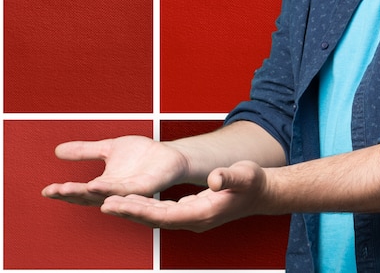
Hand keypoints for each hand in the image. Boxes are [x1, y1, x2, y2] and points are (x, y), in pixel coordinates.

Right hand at [42, 136, 188, 205]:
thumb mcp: (109, 148)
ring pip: (107, 195)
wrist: (168, 154)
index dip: (63, 192)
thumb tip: (57, 150)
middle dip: (72, 194)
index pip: (80, 191)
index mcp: (104, 184)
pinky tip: (101, 186)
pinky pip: (129, 191)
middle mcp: (114, 191)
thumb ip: (86, 151)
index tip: (46, 190)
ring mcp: (130, 192)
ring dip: (91, 193)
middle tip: (55, 190)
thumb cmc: (140, 154)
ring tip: (74, 188)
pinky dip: (114, 190)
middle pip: (89, 196)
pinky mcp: (146, 187)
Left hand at [100, 160, 267, 231]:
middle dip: (129, 211)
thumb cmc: (253, 182)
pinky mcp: (190, 211)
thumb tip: (214, 177)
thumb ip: (229, 176)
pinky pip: (162, 212)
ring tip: (108, 202)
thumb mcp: (245, 174)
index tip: (118, 204)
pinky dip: (145, 206)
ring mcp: (191, 217)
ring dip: (133, 210)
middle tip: (102, 204)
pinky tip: (131, 200)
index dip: (140, 210)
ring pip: (156, 217)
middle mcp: (193, 220)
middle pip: (155, 219)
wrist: (261, 193)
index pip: (165, 216)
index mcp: (203, 213)